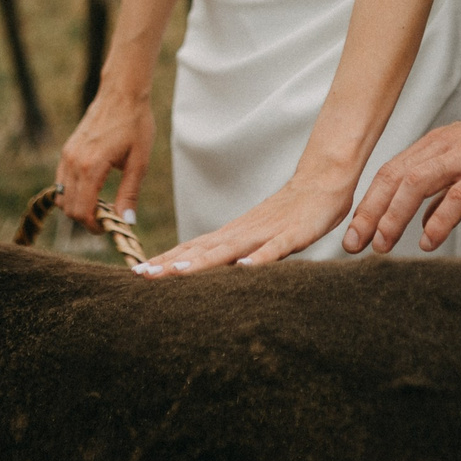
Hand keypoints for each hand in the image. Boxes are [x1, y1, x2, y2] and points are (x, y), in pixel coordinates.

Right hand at [54, 86, 153, 229]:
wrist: (121, 94)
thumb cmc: (135, 125)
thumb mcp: (139, 162)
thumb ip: (129, 194)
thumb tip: (126, 222)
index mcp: (91, 167)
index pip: (82, 211)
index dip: (95, 226)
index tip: (110, 227)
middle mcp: (74, 162)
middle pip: (70, 208)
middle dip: (86, 219)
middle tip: (108, 217)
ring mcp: (67, 155)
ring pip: (62, 196)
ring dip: (78, 206)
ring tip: (102, 203)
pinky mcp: (67, 150)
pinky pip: (62, 181)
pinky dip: (72, 192)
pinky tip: (92, 189)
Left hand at [133, 174, 355, 277]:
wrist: (321, 183)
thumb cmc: (289, 213)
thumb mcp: (257, 236)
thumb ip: (235, 251)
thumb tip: (211, 270)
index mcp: (233, 234)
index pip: (193, 248)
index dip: (166, 261)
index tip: (139, 274)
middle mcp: (242, 232)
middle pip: (202, 250)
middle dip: (171, 264)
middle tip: (142, 276)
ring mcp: (266, 233)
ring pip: (229, 249)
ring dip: (202, 261)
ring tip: (176, 273)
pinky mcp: (292, 235)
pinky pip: (274, 249)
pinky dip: (259, 259)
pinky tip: (245, 268)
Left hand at [346, 107, 460, 255]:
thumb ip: (443, 189)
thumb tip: (421, 219)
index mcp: (438, 144)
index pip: (390, 172)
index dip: (367, 203)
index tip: (352, 235)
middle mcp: (447, 146)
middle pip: (395, 176)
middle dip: (370, 212)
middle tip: (354, 245)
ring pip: (418, 181)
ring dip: (395, 215)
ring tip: (383, 244)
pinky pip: (459, 193)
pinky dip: (440, 218)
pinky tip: (429, 240)